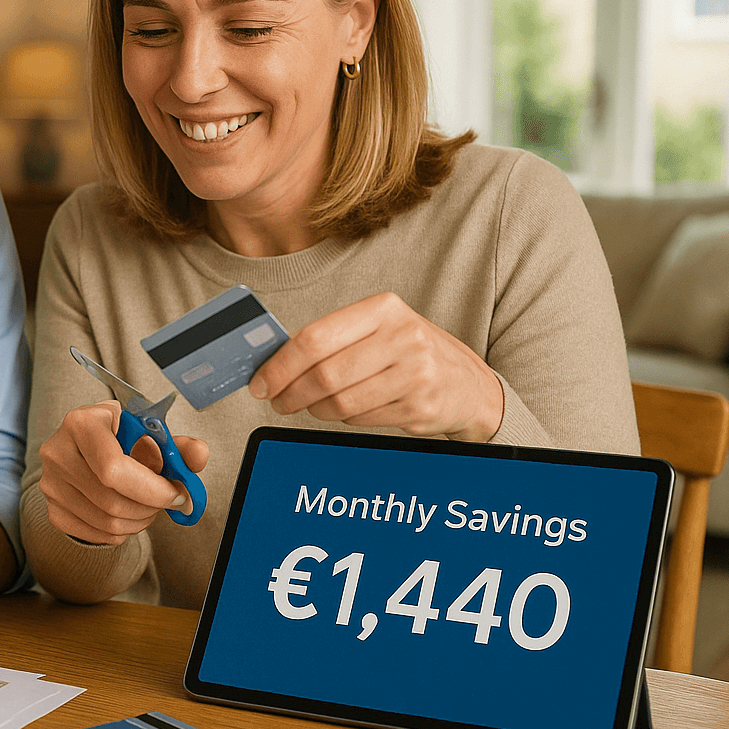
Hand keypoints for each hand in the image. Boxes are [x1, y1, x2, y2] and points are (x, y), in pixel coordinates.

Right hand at [37, 400, 208, 545]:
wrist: (87, 446)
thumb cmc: (121, 437)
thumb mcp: (148, 432)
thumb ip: (177, 445)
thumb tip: (198, 455)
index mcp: (82, 423)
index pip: (114, 468)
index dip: (151, 488)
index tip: (176, 493)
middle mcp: (58, 452)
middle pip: (111, 500)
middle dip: (150, 507)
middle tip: (167, 500)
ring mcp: (51, 483)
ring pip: (106, 521)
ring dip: (140, 521)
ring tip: (150, 506)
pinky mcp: (52, 508)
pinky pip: (96, 534)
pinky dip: (122, 531)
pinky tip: (129, 514)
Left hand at [248, 292, 503, 440]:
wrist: (469, 384)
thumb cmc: (409, 352)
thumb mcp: (379, 329)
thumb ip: (332, 338)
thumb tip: (272, 360)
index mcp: (384, 308)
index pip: (315, 337)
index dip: (280, 365)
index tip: (260, 382)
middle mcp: (403, 336)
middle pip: (325, 374)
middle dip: (290, 392)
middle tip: (277, 400)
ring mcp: (415, 373)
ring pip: (340, 402)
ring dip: (315, 409)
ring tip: (309, 405)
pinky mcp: (420, 407)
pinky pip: (361, 419)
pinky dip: (344, 419)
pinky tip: (346, 410)